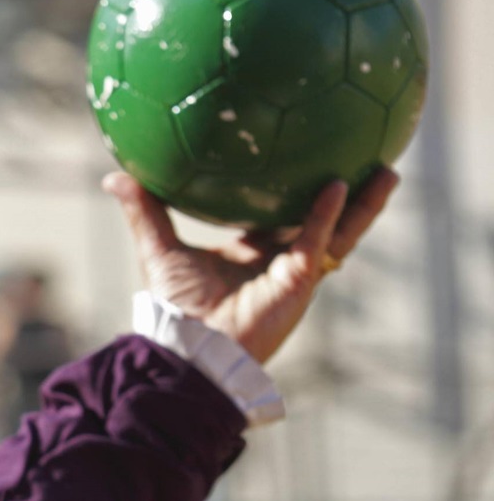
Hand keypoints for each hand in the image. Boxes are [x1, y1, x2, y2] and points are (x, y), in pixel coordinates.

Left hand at [104, 168, 397, 363]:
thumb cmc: (175, 304)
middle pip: (322, 219)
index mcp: (251, 252)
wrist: (188, 345)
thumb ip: (143, 210)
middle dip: (347, 191)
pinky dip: (327, 215)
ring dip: (363, 203)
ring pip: (340, 231)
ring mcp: (295, 272)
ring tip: (387, 169)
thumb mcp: (159, 248)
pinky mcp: (299, 283)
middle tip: (364, 155)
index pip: (280, 215)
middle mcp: (279, 260)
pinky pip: (319, 242)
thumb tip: (114, 174)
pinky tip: (337, 185)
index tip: (304, 155)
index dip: (294, 189)